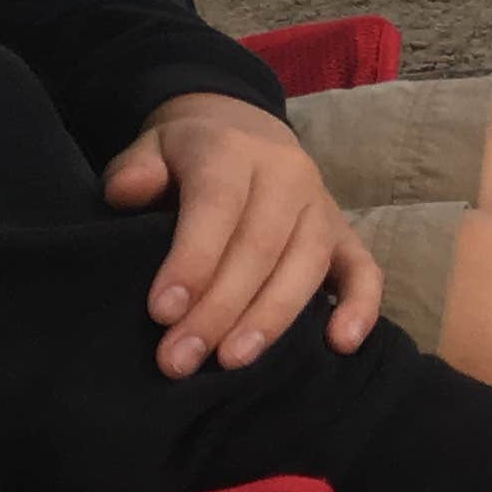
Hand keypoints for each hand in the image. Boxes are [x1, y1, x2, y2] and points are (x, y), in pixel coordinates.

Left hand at [103, 92, 380, 376]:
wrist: (239, 129)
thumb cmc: (183, 157)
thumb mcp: (148, 149)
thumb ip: (134, 170)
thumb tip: (127, 192)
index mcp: (234, 149)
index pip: (218, 205)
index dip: (193, 260)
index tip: (162, 313)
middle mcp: (287, 174)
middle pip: (261, 245)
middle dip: (220, 309)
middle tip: (179, 360)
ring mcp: (322, 204)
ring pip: (307, 262)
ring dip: (272, 317)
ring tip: (232, 362)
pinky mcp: (344, 232)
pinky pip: (364, 268)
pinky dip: (360, 305)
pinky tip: (340, 345)